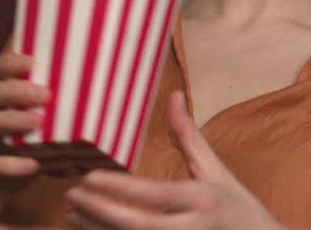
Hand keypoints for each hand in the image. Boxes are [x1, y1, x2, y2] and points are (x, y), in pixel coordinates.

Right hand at [0, 51, 49, 178]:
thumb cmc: (15, 148)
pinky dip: (7, 164)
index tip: (33, 61)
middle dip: (13, 90)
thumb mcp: (29, 122)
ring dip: (11, 119)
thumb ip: (48, 105)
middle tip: (46, 94)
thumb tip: (97, 85)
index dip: (5, 63)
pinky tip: (32, 164)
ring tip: (39, 122)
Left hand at [64, 90, 281, 229]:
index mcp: (204, 199)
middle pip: (138, 226)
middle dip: (100, 212)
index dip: (119, 188)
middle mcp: (193, 229)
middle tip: (71, 196)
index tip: (88, 178)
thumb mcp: (217, 171)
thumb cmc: (238, 208)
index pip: (155, 195)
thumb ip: (190, 137)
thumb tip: (173, 95)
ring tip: (72, 216)